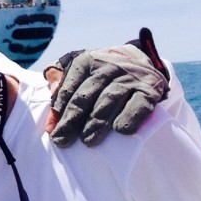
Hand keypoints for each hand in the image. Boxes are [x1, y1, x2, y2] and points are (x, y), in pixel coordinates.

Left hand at [47, 29, 169, 146]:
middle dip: (72, 119)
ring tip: (87, 141)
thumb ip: (60, 77)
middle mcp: (107, 67)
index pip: (69, 87)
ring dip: (97, 121)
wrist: (140, 59)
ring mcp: (129, 77)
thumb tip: (50, 88)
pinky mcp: (150, 88)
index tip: (51, 130)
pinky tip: (121, 129)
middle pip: (86, 95)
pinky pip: (139, 103)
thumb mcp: (80, 68)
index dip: (58, 109)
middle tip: (62, 140)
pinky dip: (130, 116)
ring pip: (109, 99)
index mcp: (86, 61)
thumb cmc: (102, 71)